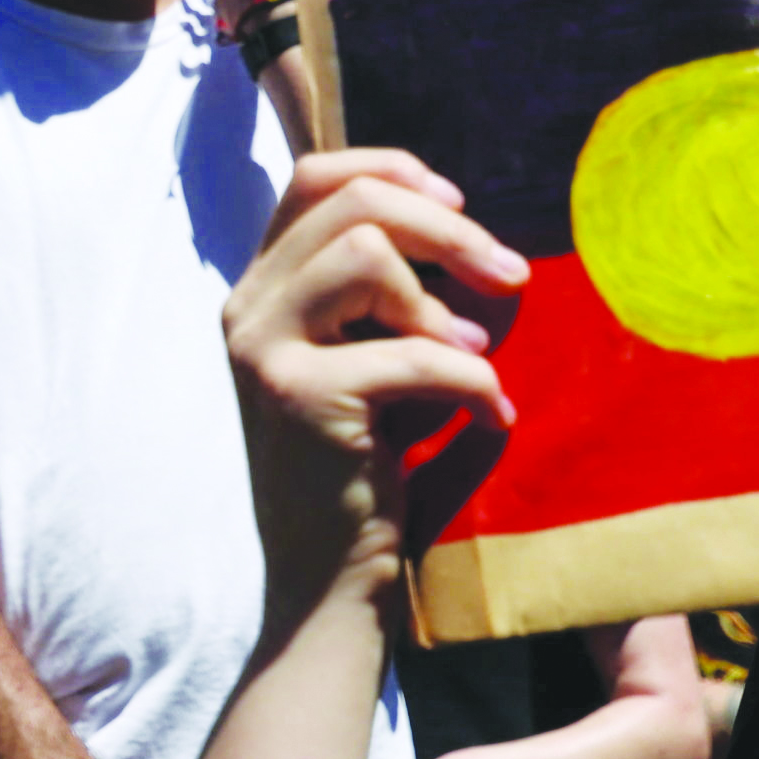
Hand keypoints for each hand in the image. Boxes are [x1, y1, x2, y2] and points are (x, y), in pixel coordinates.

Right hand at [228, 150, 520, 613]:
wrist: (330, 587)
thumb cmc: (371, 478)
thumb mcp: (386, 369)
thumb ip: (408, 304)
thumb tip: (484, 245)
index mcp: (265, 291)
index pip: (314, 178)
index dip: (393, 170)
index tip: (460, 204)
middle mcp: (248, 307)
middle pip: (353, 202)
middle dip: (448, 228)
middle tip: (510, 275)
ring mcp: (264, 348)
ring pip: (367, 251)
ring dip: (445, 300)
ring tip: (478, 354)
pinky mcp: (301, 395)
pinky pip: (416, 351)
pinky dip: (473, 380)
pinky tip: (491, 417)